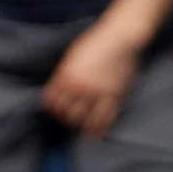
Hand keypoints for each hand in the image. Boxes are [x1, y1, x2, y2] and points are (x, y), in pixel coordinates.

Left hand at [44, 22, 141, 137]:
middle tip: (70, 118)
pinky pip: (104, 118)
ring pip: (83, 119)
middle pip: (66, 113)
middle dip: (66, 117)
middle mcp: (79, 87)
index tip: (57, 110)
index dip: (53, 108)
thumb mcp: (72, 56)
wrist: (121, 36)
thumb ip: (64, 74)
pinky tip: (95, 135)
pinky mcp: (114, 95)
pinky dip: (98, 129)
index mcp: (66, 76)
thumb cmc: (96, 42)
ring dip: (80, 125)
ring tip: (81, 127)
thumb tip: (57, 90)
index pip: (52, 101)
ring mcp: (97, 93)